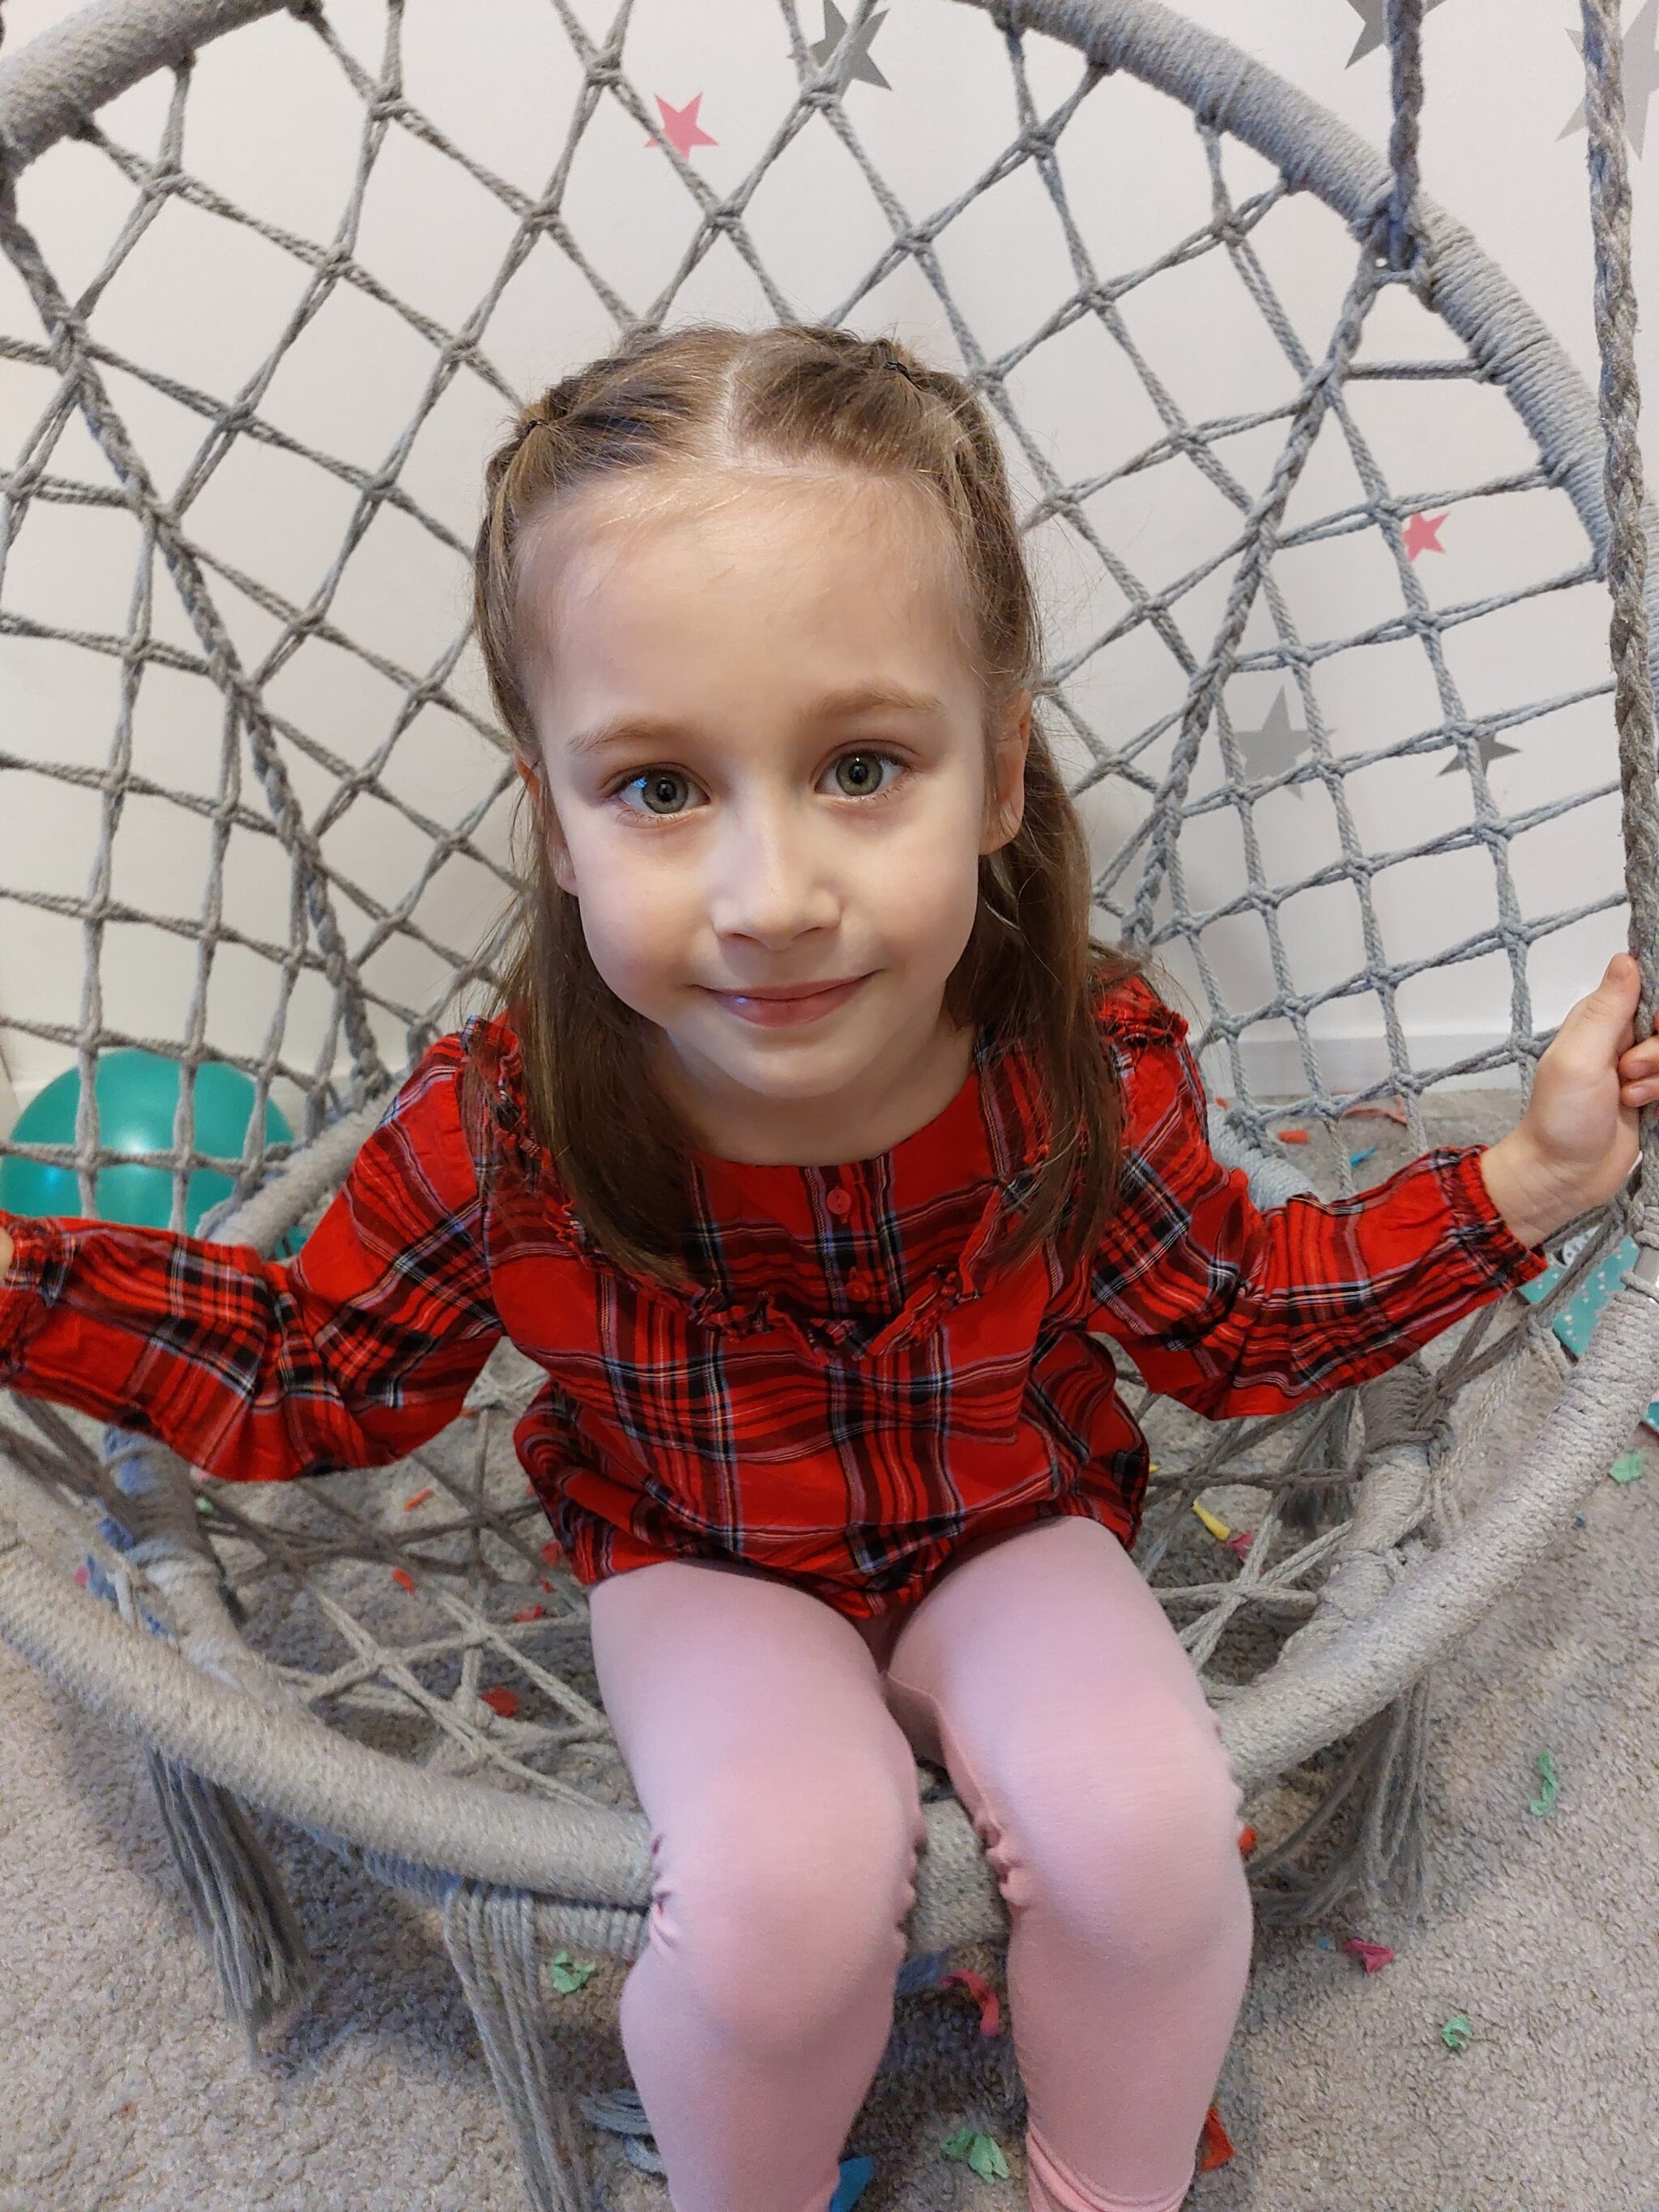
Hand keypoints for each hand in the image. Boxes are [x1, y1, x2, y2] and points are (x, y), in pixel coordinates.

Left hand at [1480, 951, 1658, 1246]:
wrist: (1564, 1175)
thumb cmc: (1561, 1116)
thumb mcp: (1579, 1058)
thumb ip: (1606, 1009)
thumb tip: (1626, 957)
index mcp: (1601, 1016)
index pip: (1652, 990)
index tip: (1653, 1027)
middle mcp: (1624, 1036)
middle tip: (1627, 1073)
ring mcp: (1643, 1067)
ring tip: (1627, 1098)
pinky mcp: (1655, 1095)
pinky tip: (1641, 1111)